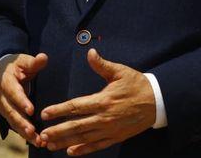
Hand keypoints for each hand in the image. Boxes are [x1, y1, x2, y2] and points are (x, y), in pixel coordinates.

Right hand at [0, 52, 48, 147]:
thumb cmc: (15, 67)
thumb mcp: (23, 61)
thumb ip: (34, 62)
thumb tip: (44, 57)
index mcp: (6, 82)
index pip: (13, 93)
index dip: (21, 102)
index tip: (31, 110)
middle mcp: (2, 97)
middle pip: (11, 111)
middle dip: (21, 122)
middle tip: (32, 131)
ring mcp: (4, 107)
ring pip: (13, 122)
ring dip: (24, 132)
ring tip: (37, 141)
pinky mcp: (8, 115)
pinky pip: (16, 126)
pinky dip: (25, 135)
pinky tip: (37, 142)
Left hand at [38, 49, 154, 154]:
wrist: (157, 102)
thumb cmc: (136, 85)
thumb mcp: (120, 72)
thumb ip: (102, 65)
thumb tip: (89, 52)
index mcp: (103, 100)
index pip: (76, 106)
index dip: (59, 110)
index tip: (45, 113)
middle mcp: (104, 118)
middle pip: (77, 126)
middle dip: (58, 131)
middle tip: (42, 135)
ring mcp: (110, 130)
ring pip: (84, 138)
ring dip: (66, 142)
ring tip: (50, 145)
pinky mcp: (116, 137)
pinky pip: (97, 146)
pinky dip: (84, 150)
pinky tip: (71, 152)